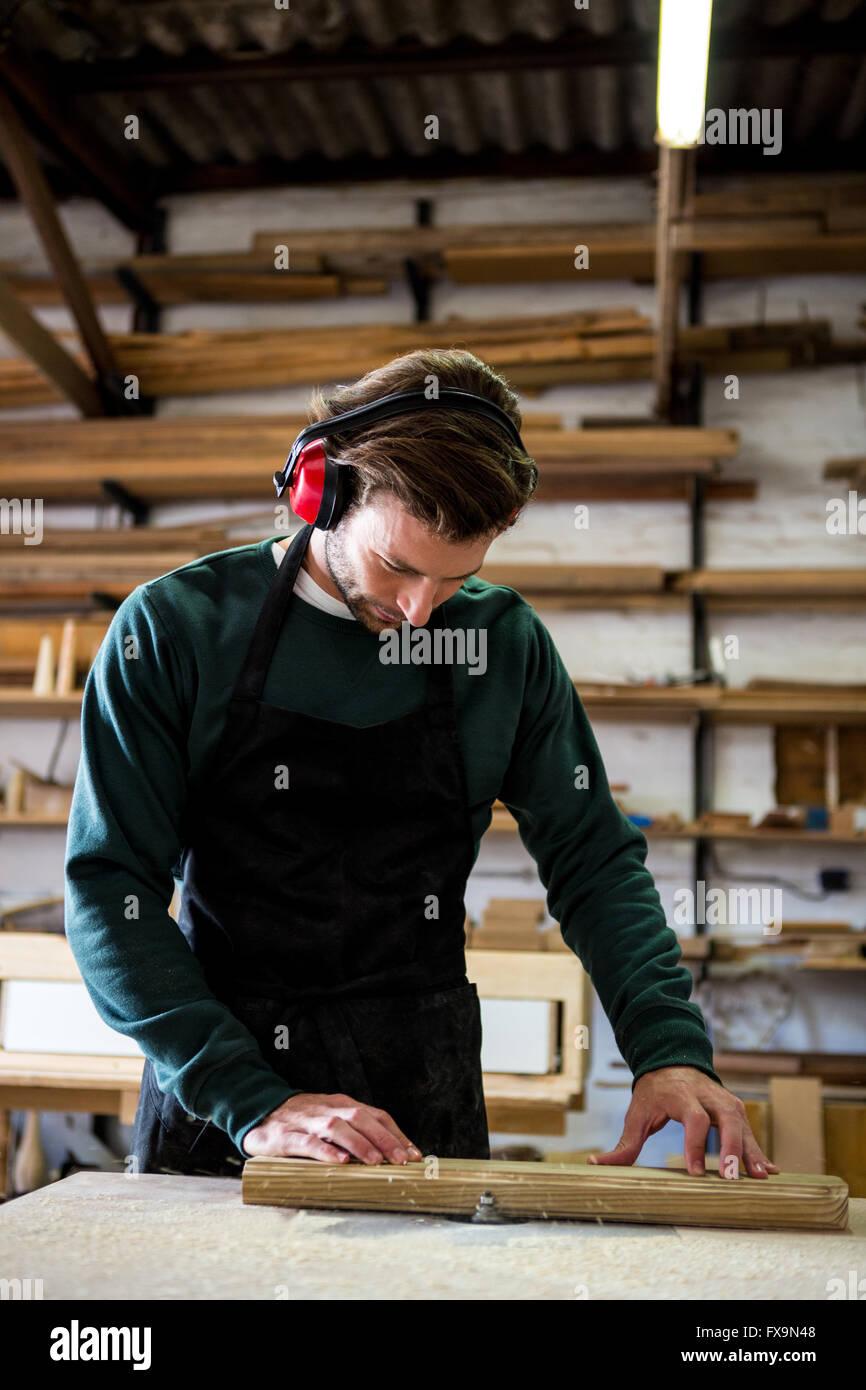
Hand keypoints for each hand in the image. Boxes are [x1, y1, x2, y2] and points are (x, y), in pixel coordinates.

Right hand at [242, 1092, 422, 1164]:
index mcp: (341, 1105)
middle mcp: (328, 1109)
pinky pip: (308, 1142)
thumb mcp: (330, 1120)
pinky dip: (325, 1151)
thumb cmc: (301, 1122)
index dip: (396, 1134)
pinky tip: (339, 1162)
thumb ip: (354, 1132)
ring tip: (375, 1161)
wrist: (258, 1112)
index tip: (413, 1154)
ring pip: (337, 1127)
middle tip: (402, 1160)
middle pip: (361, 1118)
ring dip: (359, 1144)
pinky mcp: (286, 1136)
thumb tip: (388, 1155)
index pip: (376, 1115)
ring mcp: (307, 1121)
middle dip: (384, 1139)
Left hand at [586, 1066, 779, 1178]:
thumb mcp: (637, 1114)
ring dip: (752, 1151)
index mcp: (681, 1095)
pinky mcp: (736, 1109)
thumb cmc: (654, 1093)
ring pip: (743, 1124)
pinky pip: (750, 1131)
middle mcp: (708, 1095)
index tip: (695, 1173)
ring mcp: (725, 1100)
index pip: (693, 1119)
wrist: (674, 1062)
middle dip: (732, 1147)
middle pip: (726, 1118)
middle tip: (732, 1176)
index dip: (695, 1145)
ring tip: (759, 1177)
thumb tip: (595, 1163)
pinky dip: (759, 1150)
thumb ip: (623, 1144)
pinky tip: (768, 1171)